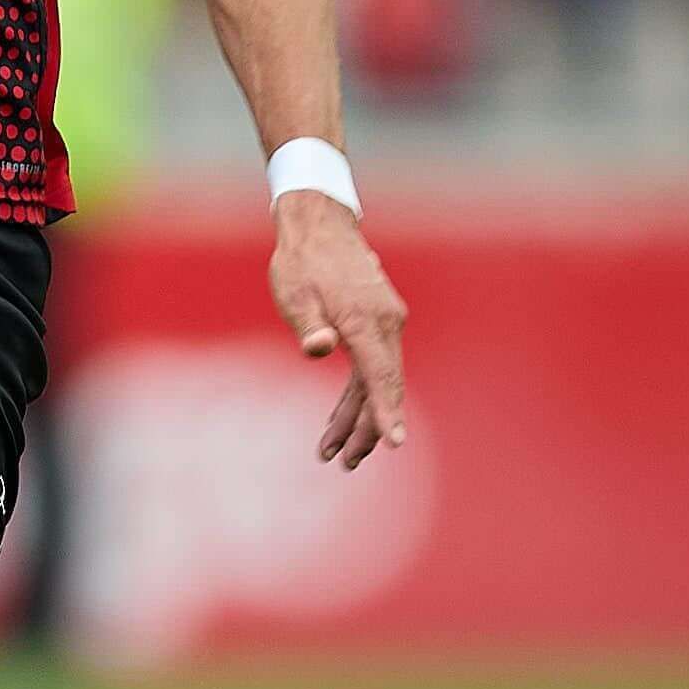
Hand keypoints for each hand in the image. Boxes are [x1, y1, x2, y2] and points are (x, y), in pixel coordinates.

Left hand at [267, 191, 409, 469]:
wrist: (319, 225)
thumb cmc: (302, 260)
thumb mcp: (294, 291)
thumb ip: (307, 323)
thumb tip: (319, 349)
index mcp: (365, 321)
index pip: (380, 376)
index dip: (386, 412)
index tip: (395, 442)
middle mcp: (385, 324)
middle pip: (382, 386)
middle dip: (366, 429)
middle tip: (344, 464)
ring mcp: (385, 323)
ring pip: (377, 381)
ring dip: (359, 417)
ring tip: (336, 453)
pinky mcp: (377, 323)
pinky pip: (372, 367)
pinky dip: (357, 394)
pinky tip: (339, 419)